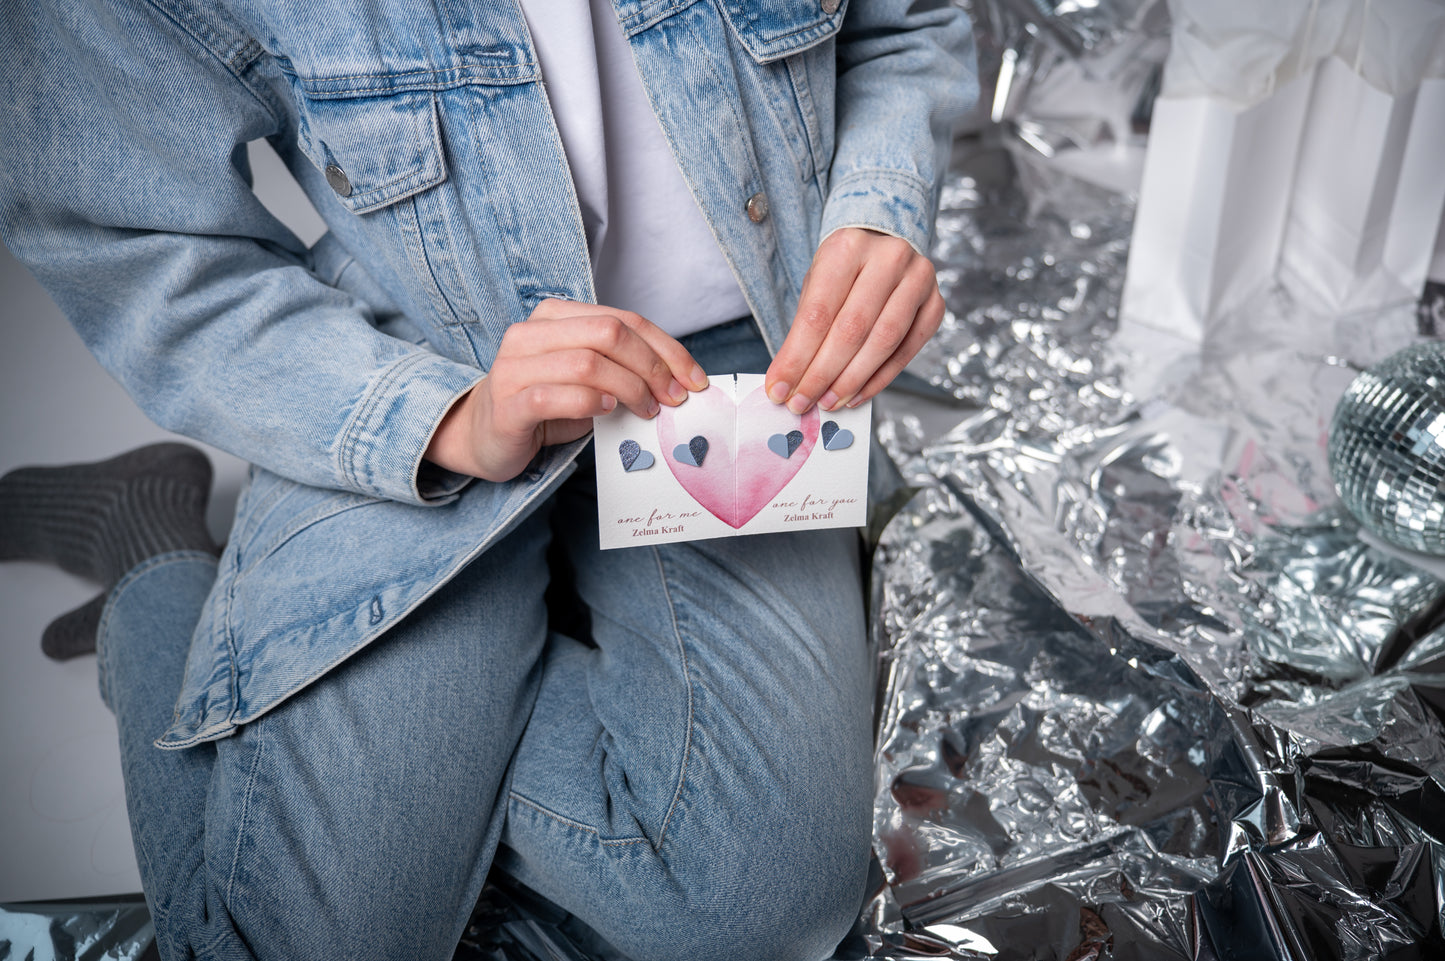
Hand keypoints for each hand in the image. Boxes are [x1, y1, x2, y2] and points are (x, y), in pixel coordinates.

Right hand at [425, 299, 707, 481]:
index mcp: (554, 316)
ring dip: (630, 388)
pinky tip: (607, 412)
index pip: (623, 319)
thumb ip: (620, 368)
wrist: (482, 436)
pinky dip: (591, 403)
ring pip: (588, 363)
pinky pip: (556, 395)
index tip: (694, 379)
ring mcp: (514, 366)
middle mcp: (530, 333)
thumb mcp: (586, 378)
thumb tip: (678, 381)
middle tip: (673, 398)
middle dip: (653, 366)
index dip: (667, 348)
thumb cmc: (542, 406)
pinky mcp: (507, 403)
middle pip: (609, 334)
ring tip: (646, 410)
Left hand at [766, 227, 943, 413]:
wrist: (885, 244)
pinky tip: (856, 395)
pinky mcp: (935, 305)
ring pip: (883, 342)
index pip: (818, 313)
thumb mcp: (816, 285)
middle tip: (801, 403)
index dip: (797, 358)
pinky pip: (907, 351)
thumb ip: (804, 330)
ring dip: (851, 381)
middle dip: (822, 374)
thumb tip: (787, 382)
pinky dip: (879, 379)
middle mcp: (889, 258)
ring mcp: (918, 280)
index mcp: (848, 247)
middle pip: (852, 330)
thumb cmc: (844, 271)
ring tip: (828, 402)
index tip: (778, 389)